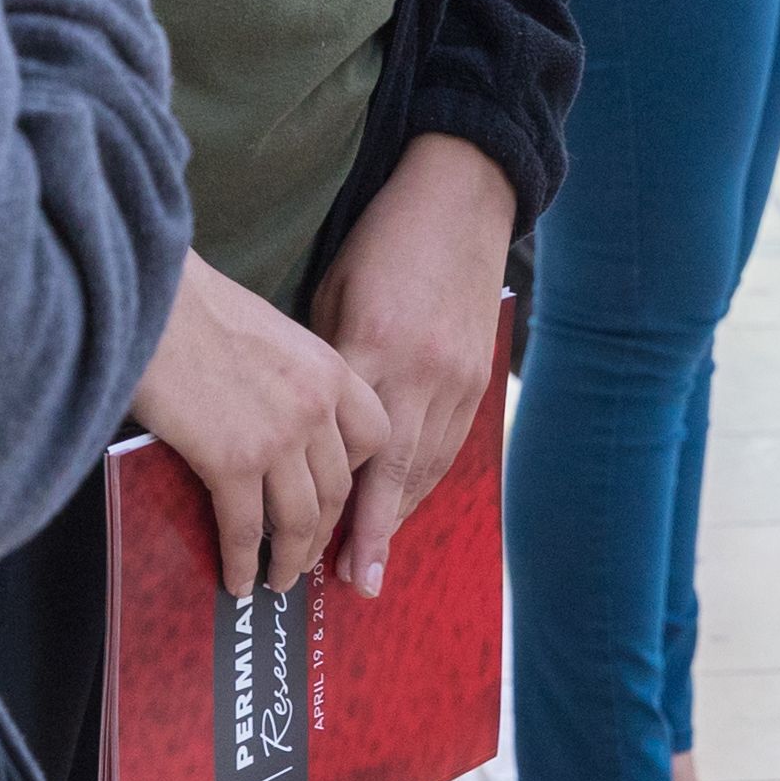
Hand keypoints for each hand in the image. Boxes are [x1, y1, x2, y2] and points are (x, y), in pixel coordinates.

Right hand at [134, 261, 395, 598]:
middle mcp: (316, 405)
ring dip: (291, 559)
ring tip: (278, 580)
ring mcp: (279, 436)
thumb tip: (279, 427)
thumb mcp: (271, 334)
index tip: (337, 496)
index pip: (374, 436)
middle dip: (324, 531)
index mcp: (330, 368)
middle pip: (338, 488)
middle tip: (307, 555)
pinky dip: (243, 560)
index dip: (358, 473)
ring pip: (301, 519)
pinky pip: (247, 529)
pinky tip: (237, 577)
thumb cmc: (196, 309)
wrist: (151, 298)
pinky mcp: (233, 461)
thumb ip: (292, 380)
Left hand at [304, 135, 514, 599]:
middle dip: (372, 533)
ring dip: (398, 515)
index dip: (333, 505)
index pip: (346, 447)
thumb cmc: (382, 240)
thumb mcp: (332, 294)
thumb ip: (324, 364)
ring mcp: (455, 377)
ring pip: (426, 466)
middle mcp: (419, 371)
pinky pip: (451, 444)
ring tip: (372, 559)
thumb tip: (300, 425)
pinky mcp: (478, 374)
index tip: (316, 551)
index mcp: (371, 347)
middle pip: (393, 473)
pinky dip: (426, 480)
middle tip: (353, 583)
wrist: (462, 197)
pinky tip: (404, 505)